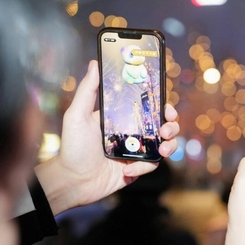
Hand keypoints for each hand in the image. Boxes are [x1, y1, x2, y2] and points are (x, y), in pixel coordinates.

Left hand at [35, 60, 179, 215]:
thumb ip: (87, 90)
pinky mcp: (138, 167)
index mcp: (123, 116)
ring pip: (166, 143)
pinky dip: (144, 167)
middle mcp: (134, 131)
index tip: (166, 105)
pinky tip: (126, 169)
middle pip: (164, 123)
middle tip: (166, 129)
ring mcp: (138, 150)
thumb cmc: (72, 146)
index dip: (162, 104)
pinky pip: (152, 164)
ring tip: (162, 150)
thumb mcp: (77, 115)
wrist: (72, 181)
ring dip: (170, 145)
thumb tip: (94, 63)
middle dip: (172, 125)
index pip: (149, 105)